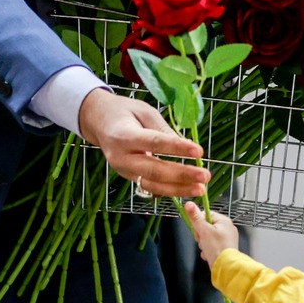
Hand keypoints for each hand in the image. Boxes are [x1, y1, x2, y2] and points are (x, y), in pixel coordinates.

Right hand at [78, 89, 207, 197]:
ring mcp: (123, 171)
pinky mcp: (128, 178)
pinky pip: (150, 187)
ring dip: (178, 189)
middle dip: (181, 175)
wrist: (99, 122)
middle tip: (204, 175)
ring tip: (200, 189)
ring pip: (152, 185)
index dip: (177, 148)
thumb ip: (164, 129)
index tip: (198, 151)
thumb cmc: (124, 112)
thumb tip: (186, 146)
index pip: (154, 143)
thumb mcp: (145, 111)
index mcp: (124, 135)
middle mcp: (121, 157)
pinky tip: (187, 189)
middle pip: (154, 170)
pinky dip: (169, 190)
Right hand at [181, 202, 238, 263]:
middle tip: (202, 241)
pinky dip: (209, 250)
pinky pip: (213, 246)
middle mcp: (227, 228)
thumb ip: (195, 217)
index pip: (206, 214)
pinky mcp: (226, 249)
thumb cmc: (216, 247)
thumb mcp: (203, 230)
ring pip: (208, 237)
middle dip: (201, 235)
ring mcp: (227, 239)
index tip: (196, 229)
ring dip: (204, 244)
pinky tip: (208, 255)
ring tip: (206, 249)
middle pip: (207, 226)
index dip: (198, 222)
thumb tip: (188, 203)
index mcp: (224, 220)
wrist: (226, 267)